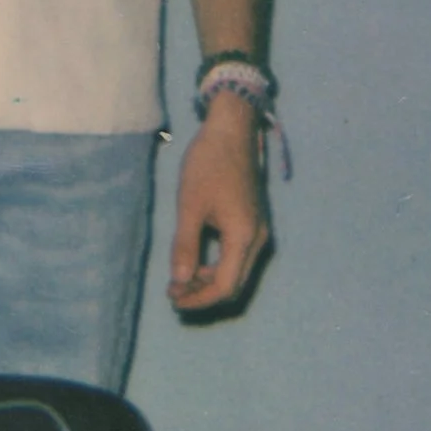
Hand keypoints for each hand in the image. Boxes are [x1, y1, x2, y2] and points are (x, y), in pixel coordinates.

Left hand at [166, 96, 271, 314]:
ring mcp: (258, 231)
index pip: (224, 287)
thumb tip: (180, 282)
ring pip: (236, 273)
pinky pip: (237, 257)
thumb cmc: (208, 164)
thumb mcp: (190, 206)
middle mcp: (257, 239)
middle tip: (172, 292)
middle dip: (203, 294)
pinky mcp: (253, 223)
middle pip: (234, 285)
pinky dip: (216, 266)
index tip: (172, 299)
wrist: (232, 130)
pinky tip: (195, 262)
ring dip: (209, 282)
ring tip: (179, 278)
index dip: (198, 299)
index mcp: (243, 237)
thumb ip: (186, 246)